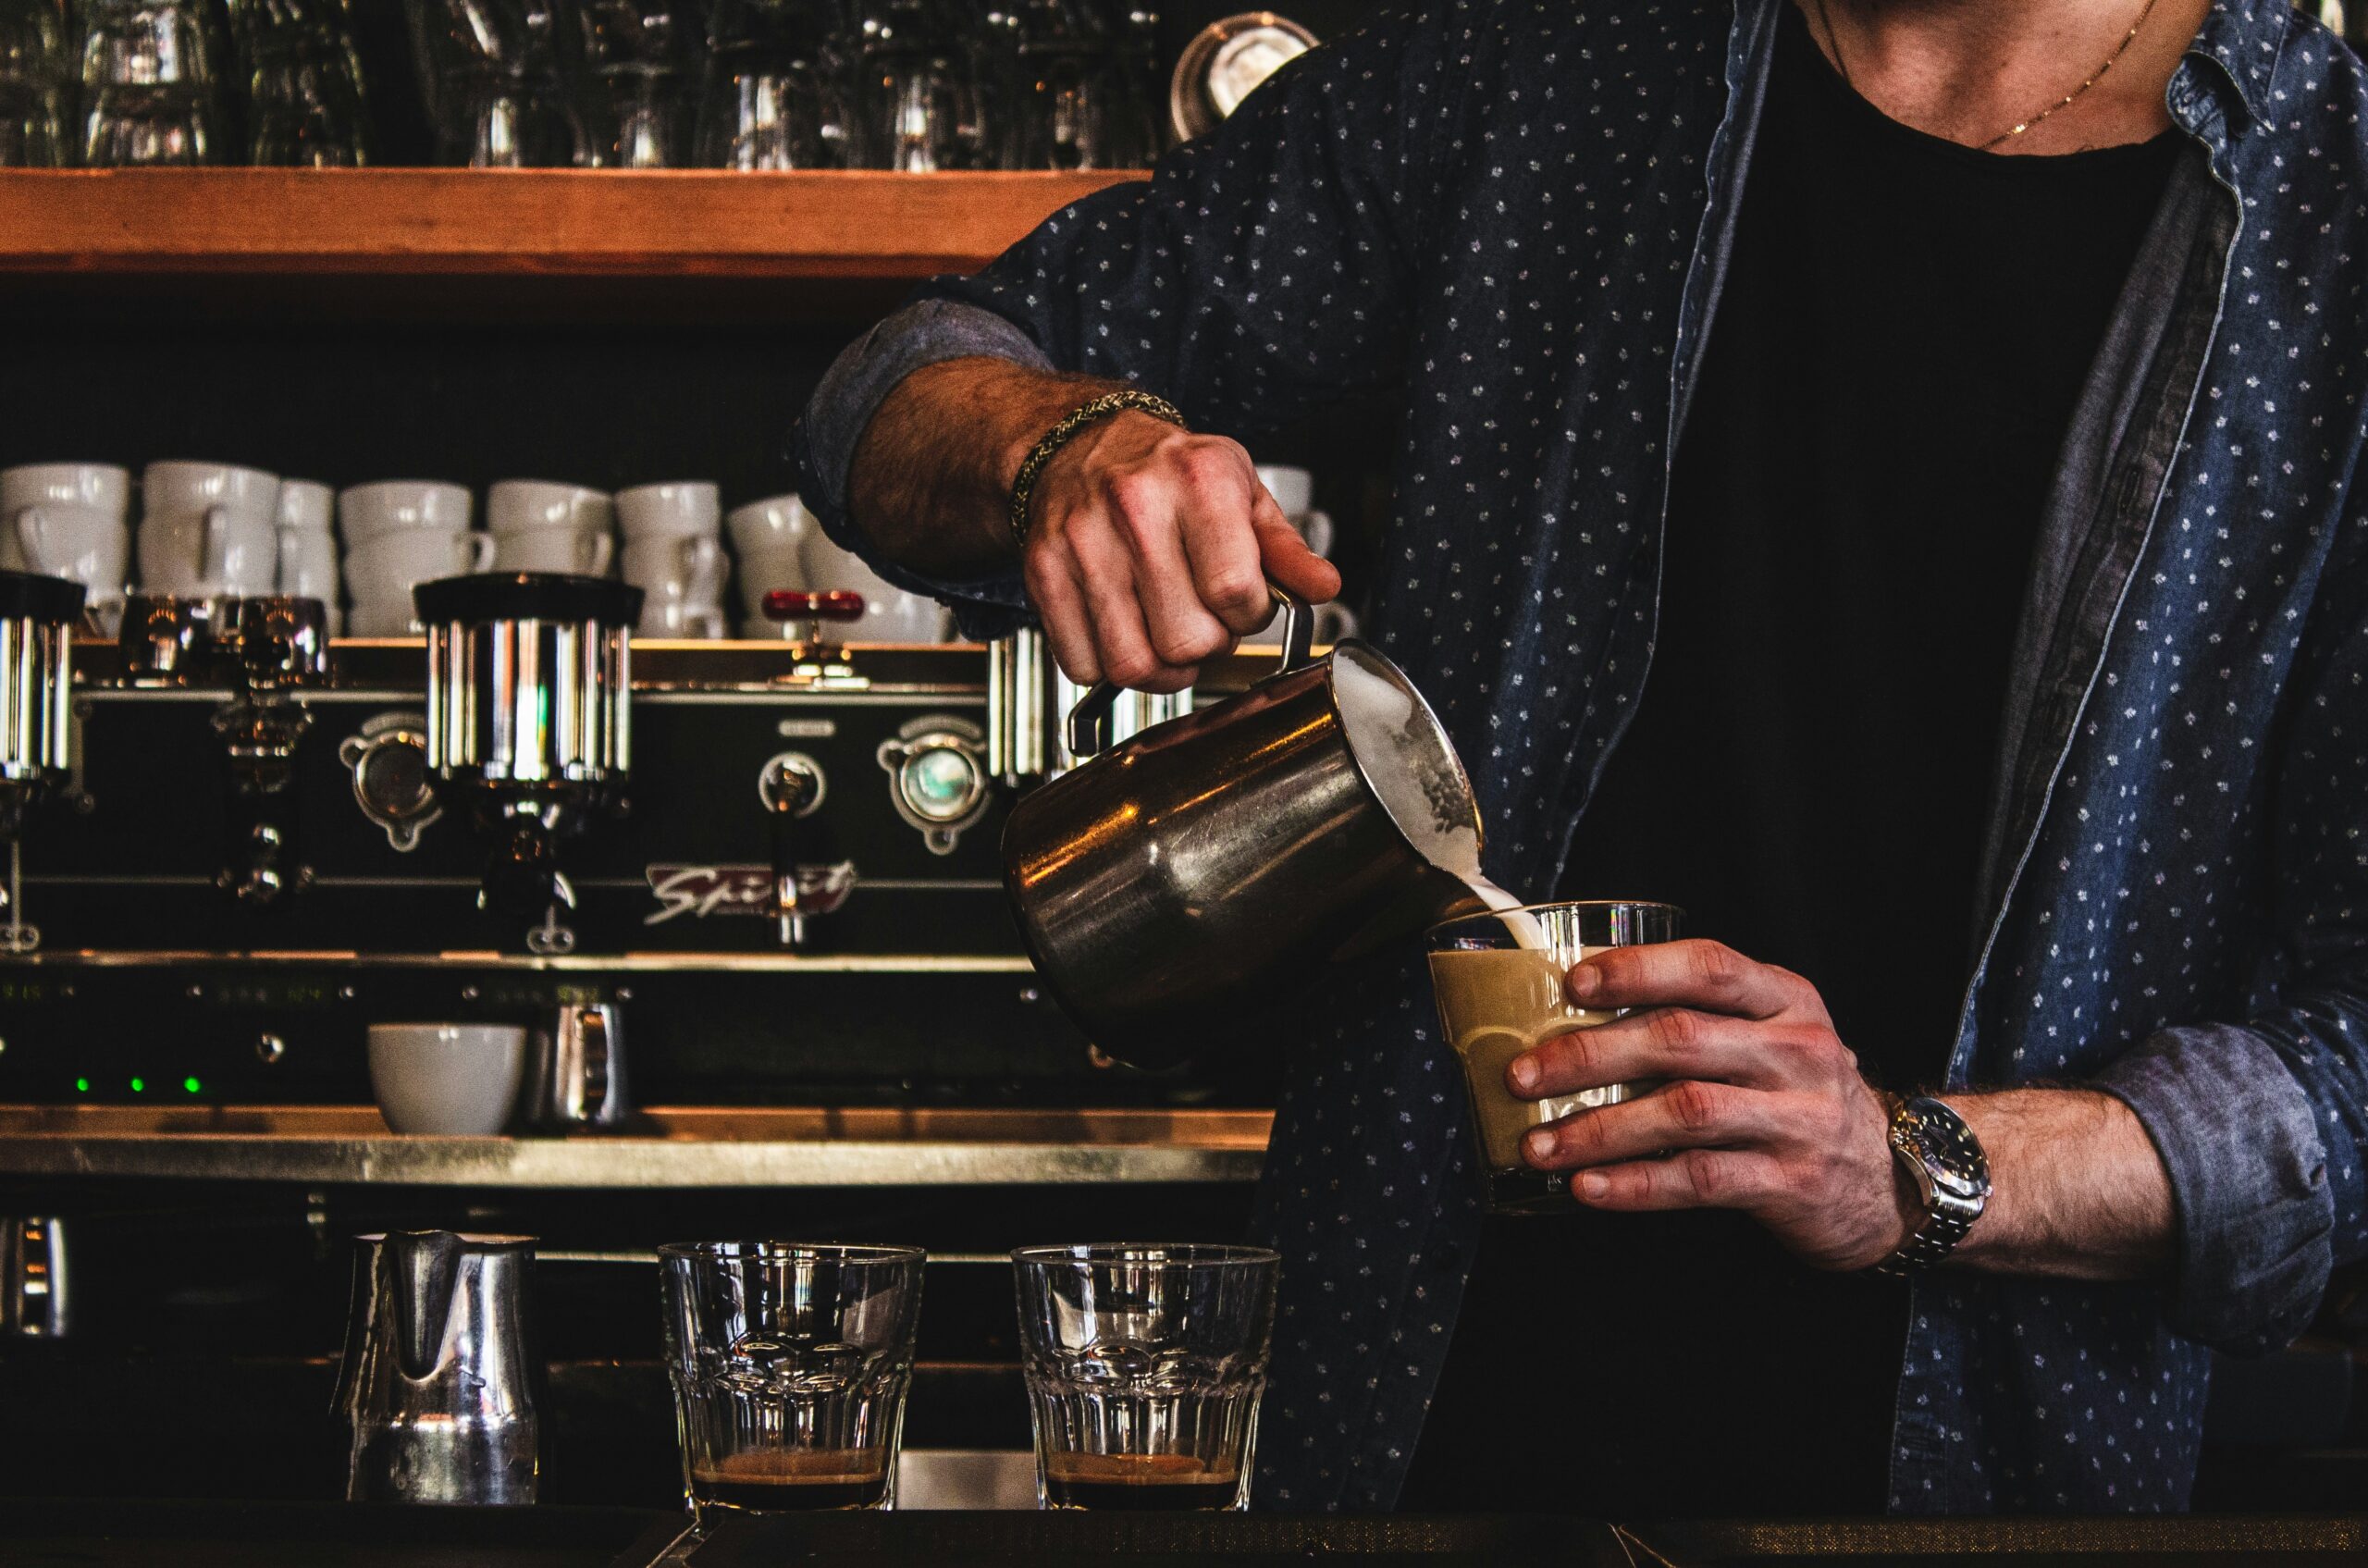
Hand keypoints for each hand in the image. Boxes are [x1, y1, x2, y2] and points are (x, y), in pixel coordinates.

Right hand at [1021, 411, 1339, 692]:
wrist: (1078, 443)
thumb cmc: (1168, 472)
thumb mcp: (1240, 490)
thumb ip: (1284, 548)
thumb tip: (1321, 587)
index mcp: (1198, 480)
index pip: (1236, 594)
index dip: (1249, 615)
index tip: (1241, 604)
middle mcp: (1135, 506)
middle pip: (1185, 639)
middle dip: (1206, 646)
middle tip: (1204, 622)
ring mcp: (1082, 541)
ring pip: (1131, 663)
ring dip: (1161, 670)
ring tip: (1168, 637)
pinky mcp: (1043, 572)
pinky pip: (1081, 663)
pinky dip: (1107, 667)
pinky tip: (1125, 633)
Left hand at [1507, 939, 1917, 1271]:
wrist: (1898, 1182)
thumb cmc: (1802, 1097)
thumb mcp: (1774, 1038)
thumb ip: (1702, 1021)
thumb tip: (1572, 1024)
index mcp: (1786, 1000)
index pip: (1710, 967)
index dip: (1638, 970)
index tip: (1572, 985)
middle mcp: (1797, 1051)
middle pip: (1680, 1040)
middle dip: (1588, 1057)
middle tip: (1522, 1076)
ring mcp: (1800, 1118)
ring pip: (1683, 1112)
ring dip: (1599, 1129)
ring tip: (1540, 1146)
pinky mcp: (1793, 1182)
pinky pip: (1701, 1179)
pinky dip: (1637, 1185)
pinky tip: (1590, 1188)